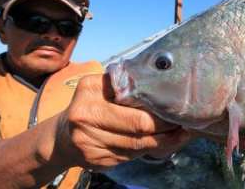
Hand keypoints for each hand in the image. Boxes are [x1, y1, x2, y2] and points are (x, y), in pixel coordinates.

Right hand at [55, 74, 190, 170]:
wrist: (62, 136)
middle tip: (183, 125)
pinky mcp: (95, 160)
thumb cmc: (89, 106)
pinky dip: (146, 151)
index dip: (159, 109)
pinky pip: (130, 156)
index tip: (176, 108)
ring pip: (137, 145)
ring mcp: (88, 141)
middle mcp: (86, 115)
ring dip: (162, 142)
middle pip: (138, 126)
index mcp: (90, 90)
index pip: (134, 102)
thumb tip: (162, 87)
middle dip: (165, 127)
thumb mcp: (100, 87)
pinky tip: (157, 145)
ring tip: (178, 135)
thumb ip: (124, 85)